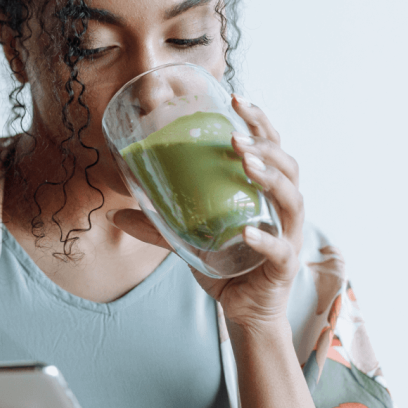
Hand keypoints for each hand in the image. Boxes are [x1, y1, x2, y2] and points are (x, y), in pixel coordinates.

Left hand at [108, 94, 304, 330]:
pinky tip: (247, 230)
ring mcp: (288, 236)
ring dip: (269, 177)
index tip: (234, 97)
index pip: (271, 147)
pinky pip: (279, 249)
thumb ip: (157, 226)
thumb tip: (115, 214)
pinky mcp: (284, 266)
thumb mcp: (185, 241)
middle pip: (289, 165)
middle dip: (265, 145)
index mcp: (263, 193)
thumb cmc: (223, 266)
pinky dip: (264, 239)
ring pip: (292, 200)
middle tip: (235, 135)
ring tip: (244, 163)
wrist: (243, 311)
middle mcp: (282, 209)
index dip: (258, 121)